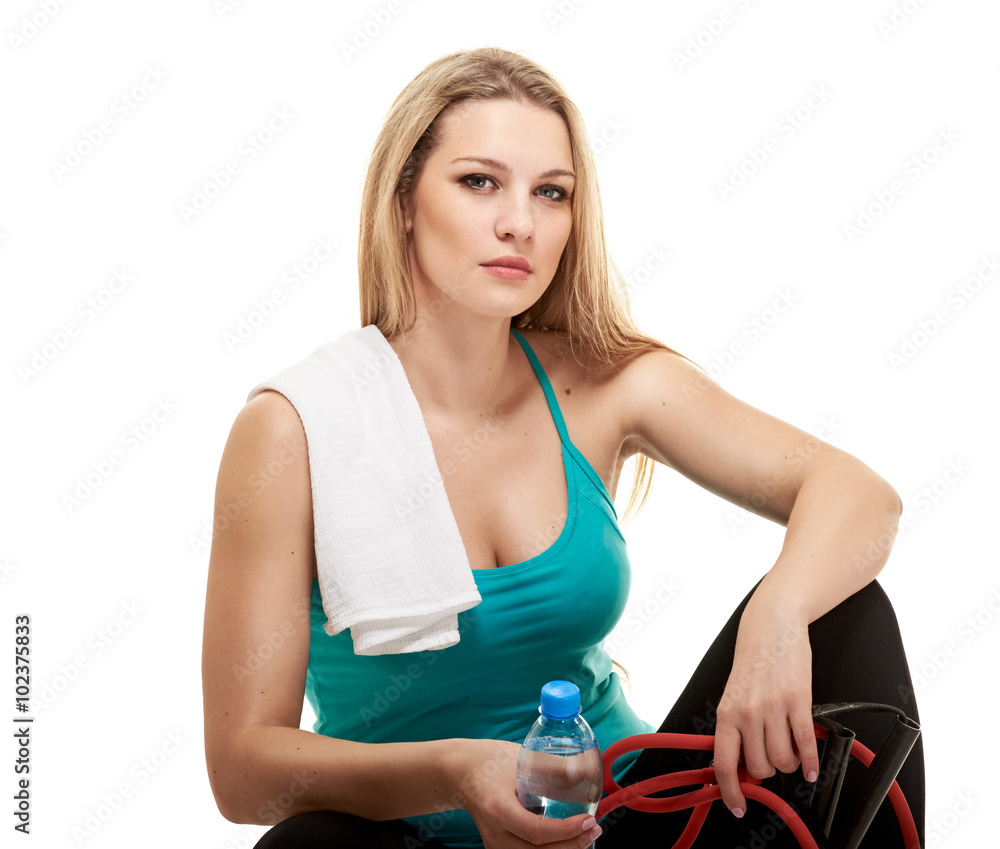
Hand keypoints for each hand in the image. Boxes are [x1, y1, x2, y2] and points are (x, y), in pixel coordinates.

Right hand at [449, 739, 602, 847]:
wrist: (461, 771)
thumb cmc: (490, 761)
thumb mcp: (520, 759)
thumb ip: (552, 767)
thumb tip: (587, 770)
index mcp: (498, 809)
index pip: (536, 831)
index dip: (566, 831)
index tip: (589, 820)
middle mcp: (495, 834)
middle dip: (572, 845)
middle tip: (595, 828)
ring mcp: (495, 845)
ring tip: (586, 834)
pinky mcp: (498, 848)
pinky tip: (568, 839)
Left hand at [712, 593, 819, 817]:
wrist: (771, 628)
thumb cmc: (753, 661)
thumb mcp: (734, 696)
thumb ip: (736, 730)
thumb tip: (742, 766)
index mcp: (726, 713)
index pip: (724, 763)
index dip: (731, 790)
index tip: (738, 805)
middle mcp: (747, 712)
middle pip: (760, 767)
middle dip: (769, 771)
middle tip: (773, 760)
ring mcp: (773, 707)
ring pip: (783, 760)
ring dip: (791, 765)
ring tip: (792, 753)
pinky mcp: (799, 701)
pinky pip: (806, 744)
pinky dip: (811, 762)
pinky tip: (812, 766)